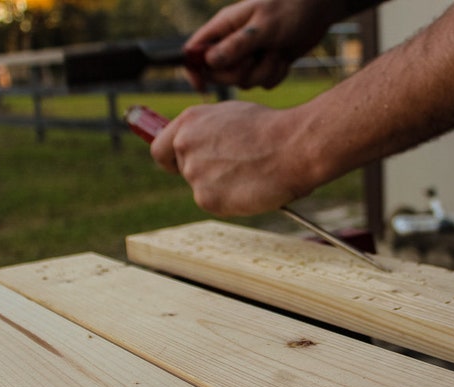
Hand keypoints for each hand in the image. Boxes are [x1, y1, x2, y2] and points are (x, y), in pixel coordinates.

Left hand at [150, 101, 314, 215]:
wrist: (293, 147)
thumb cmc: (271, 128)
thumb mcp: (231, 116)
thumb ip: (206, 130)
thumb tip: (199, 144)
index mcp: (189, 121)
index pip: (160, 149)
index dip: (172, 159)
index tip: (182, 164)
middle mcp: (185, 146)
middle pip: (184, 171)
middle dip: (206, 173)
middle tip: (236, 168)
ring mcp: (194, 174)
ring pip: (202, 189)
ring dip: (221, 186)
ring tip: (251, 173)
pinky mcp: (206, 199)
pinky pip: (216, 204)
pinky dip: (231, 200)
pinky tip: (251, 186)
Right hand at [185, 0, 335, 89]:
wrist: (318, 11)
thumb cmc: (290, 10)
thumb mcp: (263, 27)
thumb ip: (237, 45)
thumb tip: (209, 62)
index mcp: (224, 26)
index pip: (195, 50)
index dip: (193, 69)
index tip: (201, 85)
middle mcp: (233, 42)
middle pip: (218, 73)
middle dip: (237, 74)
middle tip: (253, 60)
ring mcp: (249, 55)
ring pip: (243, 81)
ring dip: (262, 73)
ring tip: (276, 53)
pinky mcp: (266, 64)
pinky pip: (262, 83)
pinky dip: (275, 76)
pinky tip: (284, 59)